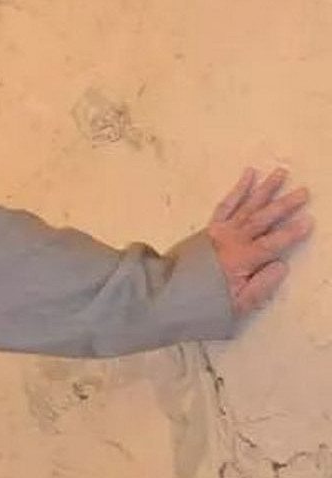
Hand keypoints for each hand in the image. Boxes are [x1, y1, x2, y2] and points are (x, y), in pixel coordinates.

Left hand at [207, 168, 313, 315]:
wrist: (169, 294)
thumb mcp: (238, 304)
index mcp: (240, 258)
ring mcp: (219, 230)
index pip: (273, 243)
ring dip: (265, 189)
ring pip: (247, 205)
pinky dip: (238, 189)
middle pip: (262, 219)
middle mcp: (231, 239)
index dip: (292, 233)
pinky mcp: (209, 227)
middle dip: (284, 205)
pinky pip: (226, 204)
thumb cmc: (206, 302)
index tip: (309, 221)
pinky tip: (248, 175)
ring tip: (280, 173)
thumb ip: (261, 285)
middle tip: (303, 191)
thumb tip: (281, 264)